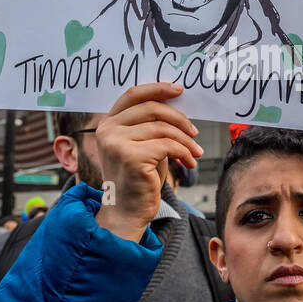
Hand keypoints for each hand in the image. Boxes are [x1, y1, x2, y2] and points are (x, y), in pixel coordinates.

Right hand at [93, 82, 202, 241]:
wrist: (127, 213)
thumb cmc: (138, 179)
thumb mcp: (142, 146)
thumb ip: (149, 125)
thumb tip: (176, 105)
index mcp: (107, 124)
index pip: (132, 94)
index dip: (157, 89)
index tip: (179, 90)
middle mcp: (108, 130)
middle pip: (151, 108)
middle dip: (179, 118)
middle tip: (194, 132)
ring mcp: (117, 143)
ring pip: (163, 128)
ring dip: (185, 140)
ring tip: (195, 152)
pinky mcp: (131, 157)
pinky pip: (168, 145)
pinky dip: (184, 152)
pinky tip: (189, 162)